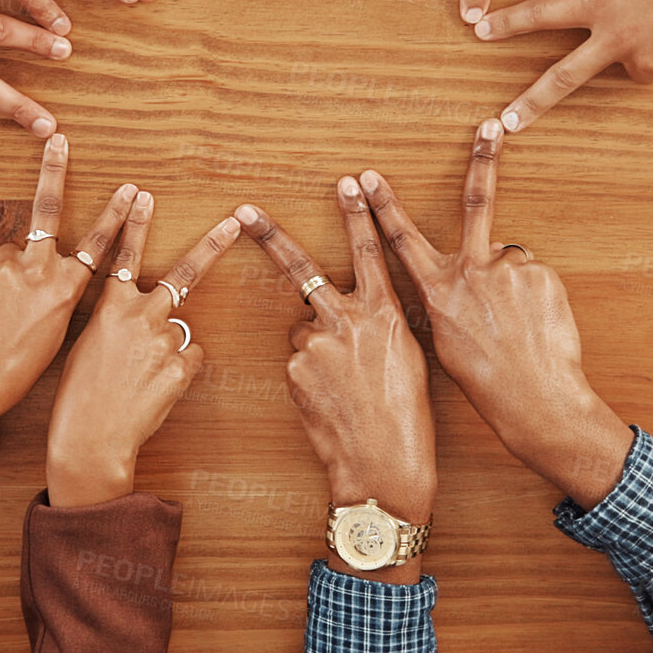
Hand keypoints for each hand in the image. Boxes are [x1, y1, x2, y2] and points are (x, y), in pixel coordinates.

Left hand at [0, 135, 137, 438]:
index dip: (116, 217)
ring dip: (8, 270)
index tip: (131, 192)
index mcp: (66, 289)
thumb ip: (56, 293)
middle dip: (53, 172)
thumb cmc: (19, 370)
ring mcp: (2, 266)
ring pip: (11, 253)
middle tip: (57, 140)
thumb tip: (49, 272)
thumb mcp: (55, 334)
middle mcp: (37, 270)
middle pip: (47, 211)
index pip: (97, 244)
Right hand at [45, 195, 239, 505]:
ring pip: (181, 331)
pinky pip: (189, 359)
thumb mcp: (87, 345)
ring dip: (168, 348)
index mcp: (110, 306)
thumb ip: (119, 322)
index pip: (124, 255)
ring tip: (140, 377)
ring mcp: (167, 339)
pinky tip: (154, 389)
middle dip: (212, 244)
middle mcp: (142, 315)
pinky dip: (177, 371)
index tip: (142, 195)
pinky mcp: (183, 366)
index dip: (135, 224)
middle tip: (236, 221)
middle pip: (184, 274)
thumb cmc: (79, 394)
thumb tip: (146, 316)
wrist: (91, 437)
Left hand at [235, 189, 435, 581]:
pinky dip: (308, 372)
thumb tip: (349, 314)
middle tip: (245, 211)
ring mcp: (315, 347)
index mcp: (387, 315)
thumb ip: (376, 326)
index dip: (360, 215)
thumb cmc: (407, 419)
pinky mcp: (293, 372)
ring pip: (303, 329)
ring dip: (314, 343)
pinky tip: (329, 399)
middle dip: (271, 237)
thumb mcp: (408, 359)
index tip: (351, 182)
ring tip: (343, 383)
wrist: (383, 470)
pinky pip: (297, 361)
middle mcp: (348, 323)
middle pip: (304, 270)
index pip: (370, 253)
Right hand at [361, 120, 631, 508]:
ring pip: (507, 264)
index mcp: (437, 291)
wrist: (533, 398)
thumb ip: (448, 299)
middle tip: (490, 125)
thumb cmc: (483, 381)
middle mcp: (470, 272)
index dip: (383, 207)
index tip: (365, 178)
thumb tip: (463, 278)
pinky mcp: (541, 275)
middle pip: (475, 204)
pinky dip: (533, 299)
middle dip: (482, 160)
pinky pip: (534, 280)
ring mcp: (508, 270)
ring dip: (512, 290)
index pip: (403, 239)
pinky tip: (535, 328)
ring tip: (518, 327)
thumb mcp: (445, 343)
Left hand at [473, 0, 652, 132]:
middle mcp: (618, 37)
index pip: (544, 14)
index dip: (510, 23)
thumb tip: (617, 33)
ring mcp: (650, 60)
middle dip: (532, 102)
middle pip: (565, 77)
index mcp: (602, 2)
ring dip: (651, 46)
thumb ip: (614, 1)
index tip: (479, 30)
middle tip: (506, 124)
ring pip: (638, 63)